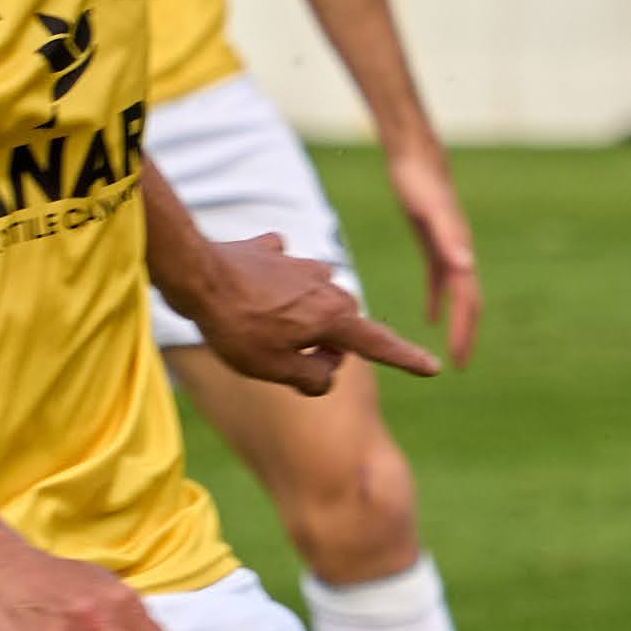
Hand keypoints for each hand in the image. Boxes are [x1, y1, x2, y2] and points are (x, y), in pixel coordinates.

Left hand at [183, 229, 440, 399]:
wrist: (197, 275)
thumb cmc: (237, 328)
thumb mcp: (276, 371)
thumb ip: (314, 378)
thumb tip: (328, 371)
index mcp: (333, 318)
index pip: (378, 345)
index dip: (406, 359)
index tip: (433, 366)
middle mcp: (327, 286)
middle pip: (341, 326)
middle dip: (324, 345)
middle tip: (281, 357)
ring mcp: (301, 265)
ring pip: (313, 300)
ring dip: (296, 318)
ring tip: (257, 326)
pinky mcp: (274, 252)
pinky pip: (283, 274)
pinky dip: (272, 287)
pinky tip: (251, 288)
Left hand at [379, 131, 483, 367]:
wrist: (416, 157)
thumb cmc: (420, 182)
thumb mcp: (430, 212)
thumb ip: (449, 238)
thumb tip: (467, 266)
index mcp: (459, 253)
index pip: (467, 300)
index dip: (465, 329)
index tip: (459, 357)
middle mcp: (459, 254)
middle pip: (468, 301)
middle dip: (466, 332)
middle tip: (460, 362)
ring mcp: (449, 248)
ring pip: (458, 293)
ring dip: (457, 320)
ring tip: (453, 347)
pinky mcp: (435, 242)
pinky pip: (439, 279)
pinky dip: (437, 298)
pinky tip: (431, 316)